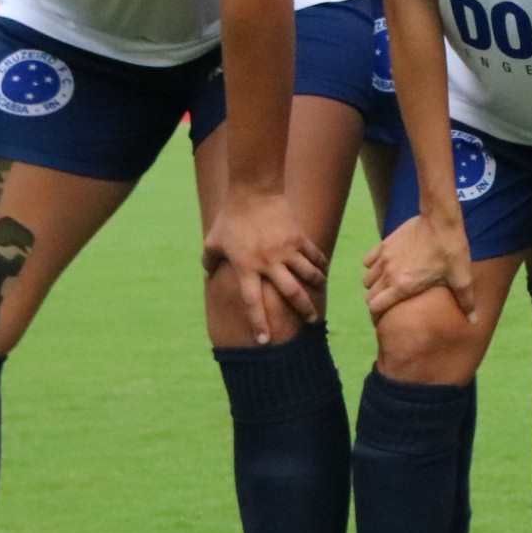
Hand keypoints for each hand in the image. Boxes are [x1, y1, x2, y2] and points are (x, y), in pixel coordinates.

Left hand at [203, 189, 327, 344]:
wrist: (253, 191)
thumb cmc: (230, 217)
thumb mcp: (213, 241)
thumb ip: (210, 260)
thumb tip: (207, 272)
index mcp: (246, 267)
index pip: (252, 302)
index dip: (258, 322)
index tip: (264, 341)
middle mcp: (268, 263)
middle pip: (291, 292)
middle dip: (303, 309)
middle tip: (312, 323)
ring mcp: (286, 250)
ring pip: (307, 274)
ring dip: (316, 287)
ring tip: (320, 294)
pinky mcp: (298, 237)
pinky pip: (313, 254)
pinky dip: (320, 264)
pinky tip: (324, 271)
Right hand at [363, 215, 476, 321]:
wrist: (441, 219)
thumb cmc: (451, 250)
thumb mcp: (461, 277)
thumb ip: (465, 301)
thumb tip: (474, 321)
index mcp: (402, 286)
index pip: (375, 307)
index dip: (379, 314)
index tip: (388, 314)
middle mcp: (388, 273)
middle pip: (369, 295)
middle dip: (377, 301)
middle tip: (390, 300)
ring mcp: (384, 258)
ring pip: (367, 279)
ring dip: (375, 284)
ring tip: (389, 283)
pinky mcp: (384, 244)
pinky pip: (368, 261)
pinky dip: (373, 266)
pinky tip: (387, 265)